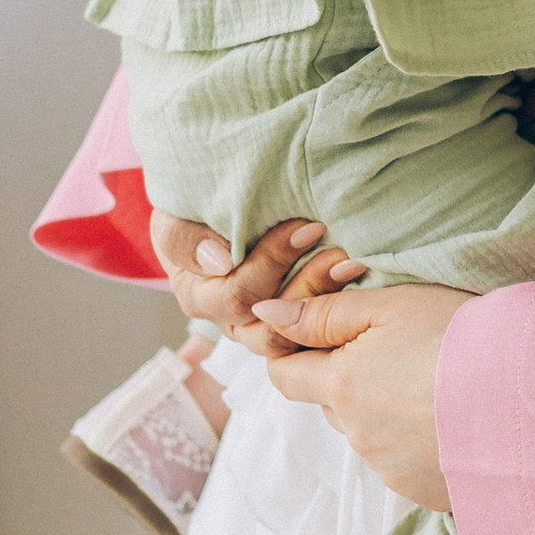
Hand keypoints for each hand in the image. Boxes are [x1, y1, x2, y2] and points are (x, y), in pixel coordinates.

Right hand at [149, 209, 361, 355]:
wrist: (222, 199)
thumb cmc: (197, 205)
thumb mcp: (177, 213)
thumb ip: (186, 237)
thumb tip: (220, 262)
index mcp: (196, 294)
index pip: (235, 296)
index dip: (272, 264)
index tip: (307, 228)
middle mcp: (227, 318)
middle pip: (268, 321)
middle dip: (306, 283)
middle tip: (339, 249)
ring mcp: (258, 324)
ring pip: (292, 335)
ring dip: (324, 299)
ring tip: (351, 265)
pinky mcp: (287, 324)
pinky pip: (311, 332)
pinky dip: (334, 305)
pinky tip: (356, 278)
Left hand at [263, 281, 465, 511]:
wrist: (534, 394)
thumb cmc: (463, 336)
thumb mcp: (390, 306)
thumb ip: (323, 313)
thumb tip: (264, 316)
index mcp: (340, 387)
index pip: (284, 375)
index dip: (296, 351)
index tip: (329, 334)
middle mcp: (357, 436)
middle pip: (330, 403)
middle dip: (349, 378)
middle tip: (401, 351)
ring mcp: (391, 470)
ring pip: (367, 433)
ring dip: (386, 411)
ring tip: (435, 384)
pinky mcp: (425, 492)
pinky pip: (403, 463)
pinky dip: (417, 441)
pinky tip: (452, 418)